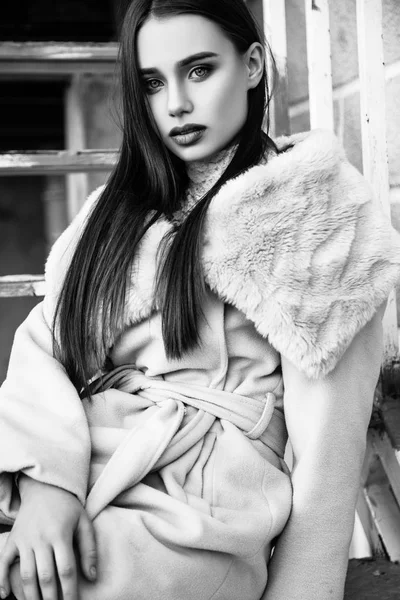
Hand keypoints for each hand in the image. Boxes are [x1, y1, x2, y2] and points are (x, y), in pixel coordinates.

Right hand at [0, 475, 96, 599]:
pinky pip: (3, 562)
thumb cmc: (68, 507)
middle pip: (45, 576)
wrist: (44, 488)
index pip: (66, 570)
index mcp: (61, 534)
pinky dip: (1, 580)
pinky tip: (6, 595)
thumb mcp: (84, 522)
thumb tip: (92, 577)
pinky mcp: (12, 540)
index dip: (70, 591)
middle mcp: (41, 538)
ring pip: (26, 574)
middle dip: (51, 598)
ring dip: (31, 596)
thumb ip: (89, 549)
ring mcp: (24, 540)